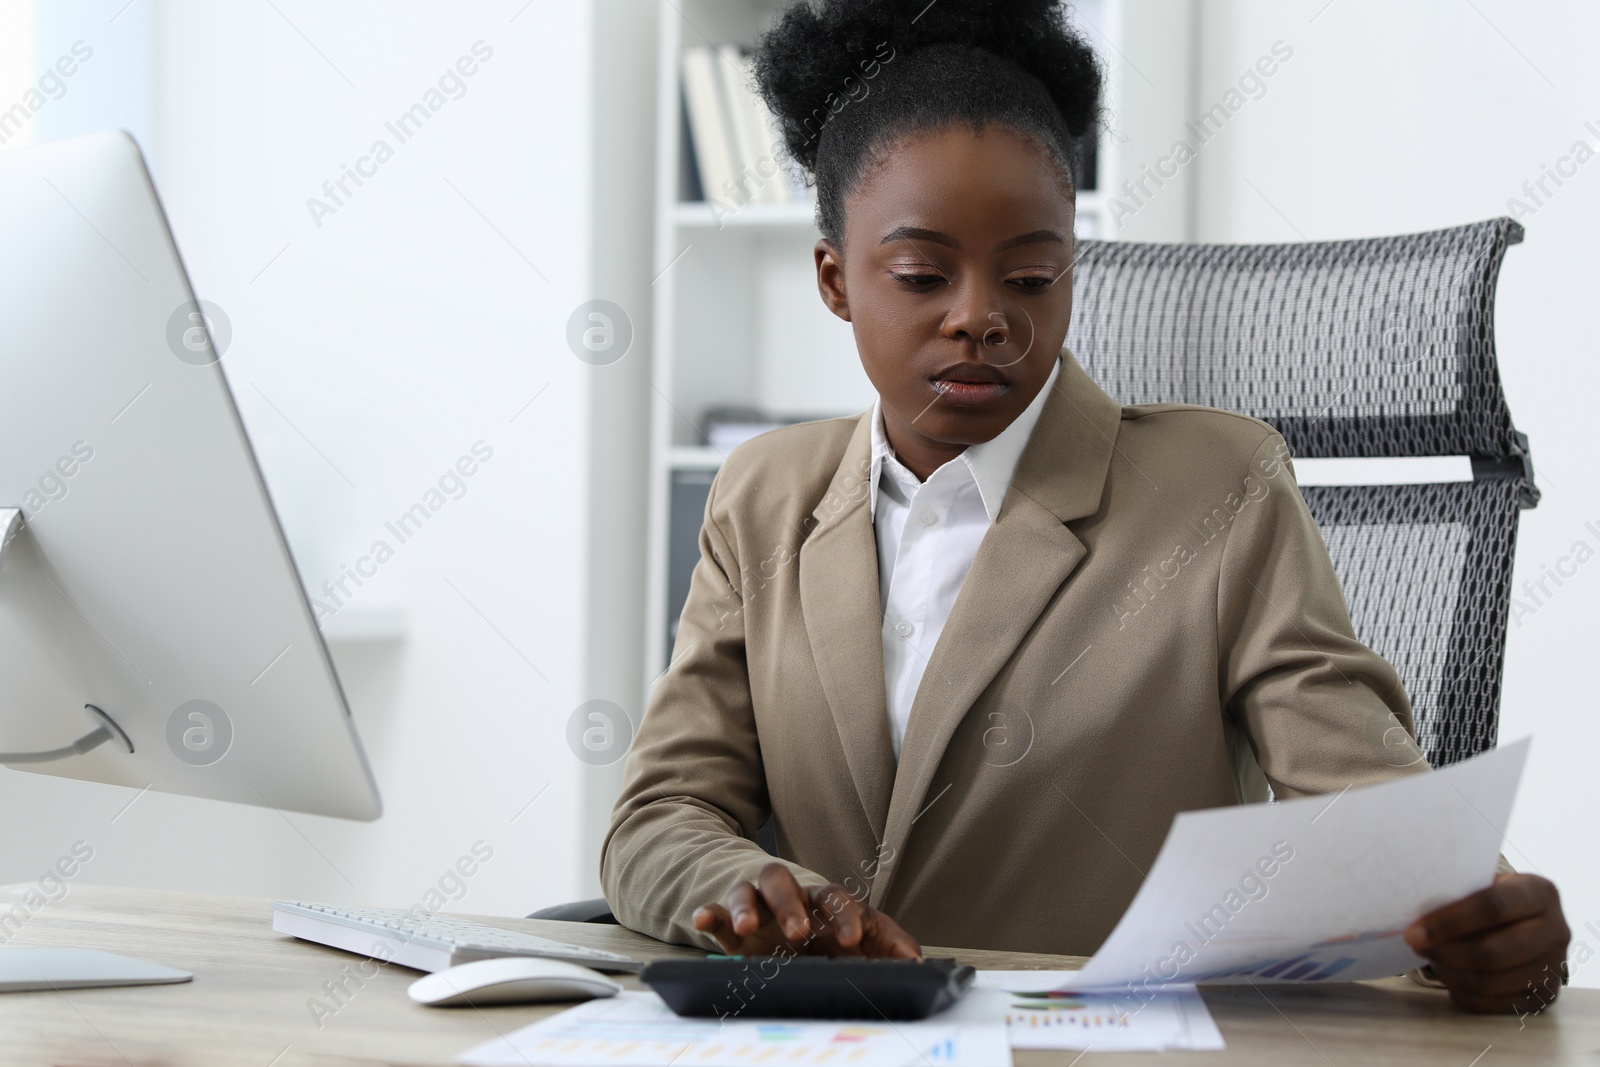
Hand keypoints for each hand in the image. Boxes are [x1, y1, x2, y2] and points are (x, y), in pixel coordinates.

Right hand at [692, 861, 920, 958]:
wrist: (778, 924)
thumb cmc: (823, 934)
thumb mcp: (854, 941)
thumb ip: (885, 946)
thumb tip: (918, 962)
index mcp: (821, 901)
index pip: (835, 897)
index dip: (844, 915)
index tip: (852, 940)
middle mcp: (788, 896)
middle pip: (786, 880)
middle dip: (792, 904)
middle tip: (799, 932)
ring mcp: (756, 905)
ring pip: (749, 889)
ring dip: (748, 906)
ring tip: (746, 928)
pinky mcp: (729, 921)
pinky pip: (716, 910)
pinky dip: (710, 913)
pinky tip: (703, 919)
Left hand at [1405, 873, 1569, 1013]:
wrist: (1528, 923)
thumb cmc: (1493, 899)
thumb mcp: (1483, 884)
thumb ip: (1459, 894)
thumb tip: (1417, 918)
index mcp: (1540, 892)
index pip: (1494, 907)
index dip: (1450, 921)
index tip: (1415, 931)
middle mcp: (1556, 931)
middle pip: (1492, 952)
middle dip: (1445, 952)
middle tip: (1416, 946)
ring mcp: (1553, 968)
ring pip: (1490, 982)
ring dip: (1450, 974)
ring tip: (1432, 960)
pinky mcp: (1544, 997)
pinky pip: (1491, 1003)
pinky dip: (1461, 992)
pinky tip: (1450, 976)